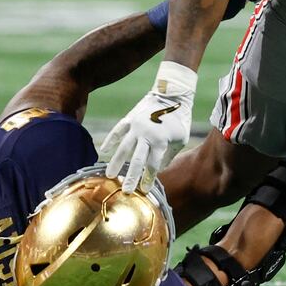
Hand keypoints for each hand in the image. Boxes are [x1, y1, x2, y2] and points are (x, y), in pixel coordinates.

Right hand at [100, 62, 197, 191]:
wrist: (172, 94)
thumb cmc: (180, 118)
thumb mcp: (180, 139)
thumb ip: (169, 155)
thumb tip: (159, 169)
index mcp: (161, 141)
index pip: (153, 165)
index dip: (148, 178)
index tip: (144, 190)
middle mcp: (147, 135)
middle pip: (137, 160)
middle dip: (131, 177)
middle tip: (125, 191)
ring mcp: (136, 126)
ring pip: (123, 147)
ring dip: (116, 162)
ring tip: (109, 175)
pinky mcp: (130, 118)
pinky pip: (118, 130)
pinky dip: (110, 140)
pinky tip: (104, 150)